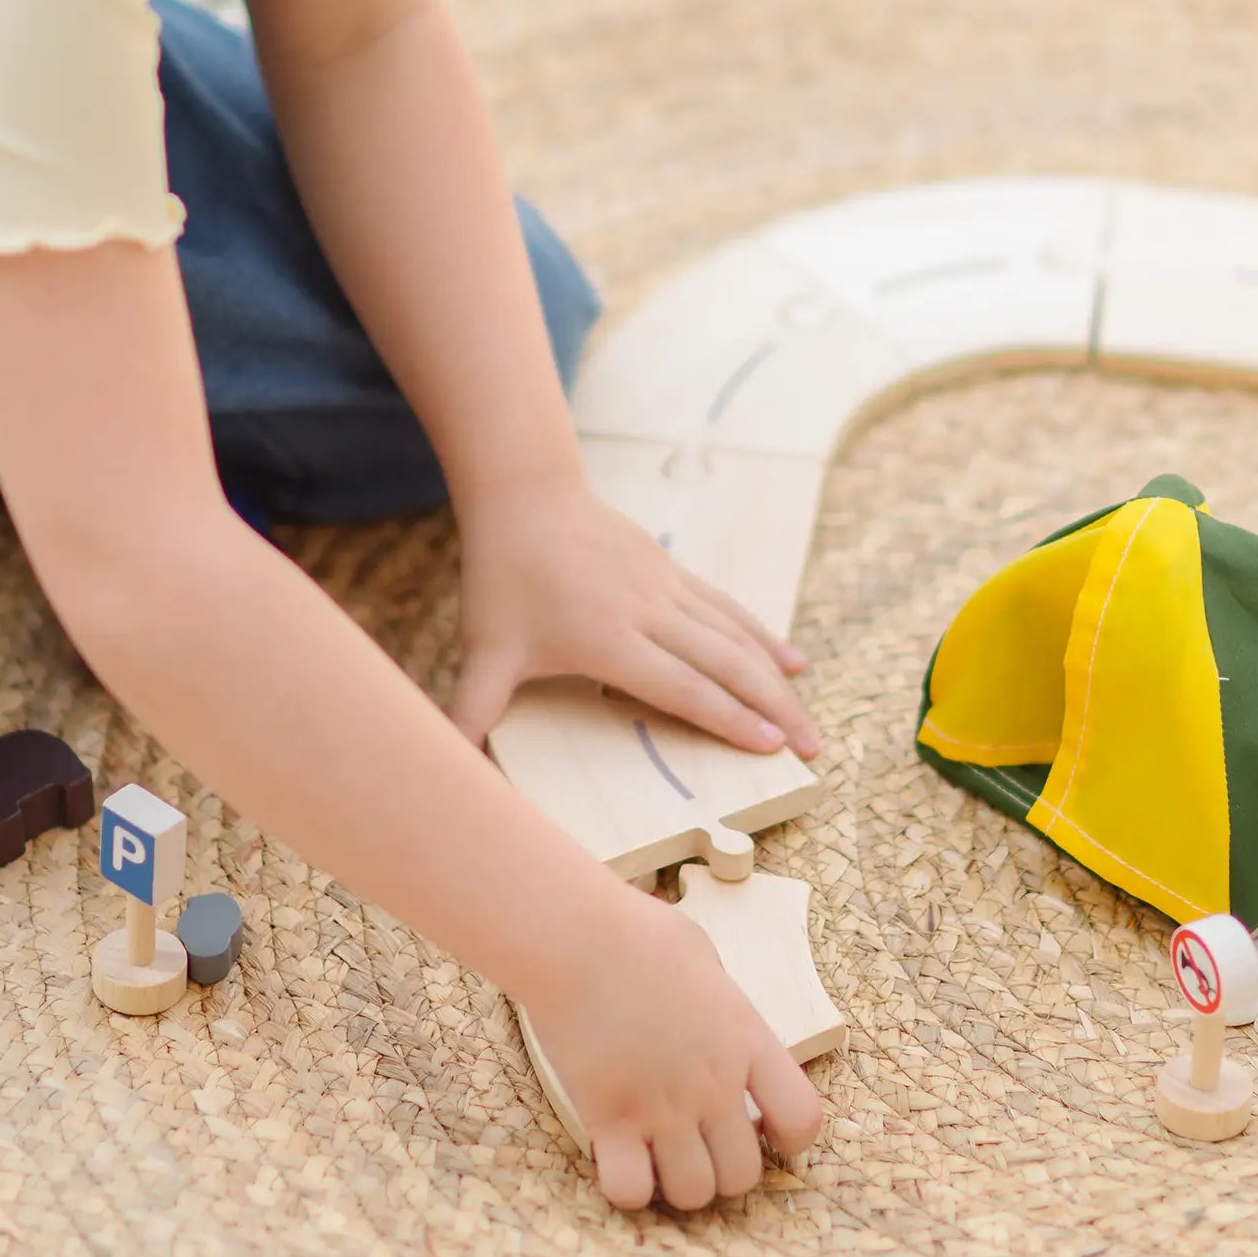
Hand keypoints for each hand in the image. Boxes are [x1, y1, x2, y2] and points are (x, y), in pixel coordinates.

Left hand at [451, 472, 819, 757]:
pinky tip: (789, 659)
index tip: (770, 747)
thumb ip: (471, 710)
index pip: (680, 686)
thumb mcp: (483, 649)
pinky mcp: (672, 571)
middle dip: (773, 708)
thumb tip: (444, 763)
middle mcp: (648, 612)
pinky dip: (761, 635)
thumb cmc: (502, 575)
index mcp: (608, 639)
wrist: (525, 493)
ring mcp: (666, 587)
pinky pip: (727, 608)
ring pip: (735, 636)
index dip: (726, 718)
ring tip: (809, 716)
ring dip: (776, 677)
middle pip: (725, 664)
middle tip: (813, 748)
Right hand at [525, 886, 824, 1208]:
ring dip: (676, 1182)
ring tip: (656, 1153)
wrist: (575, 937)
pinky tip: (616, 1155)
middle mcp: (712, 1083)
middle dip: (722, 1168)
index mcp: (744, 1039)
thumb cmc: (635, 933)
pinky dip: (626, 1185)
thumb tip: (718, 1021)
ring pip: (693, 1193)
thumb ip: (721, 1004)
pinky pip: (630, 1191)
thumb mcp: (703, 959)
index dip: (788, 1138)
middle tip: (697, 1144)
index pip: (801, 1118)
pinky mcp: (609, 1119)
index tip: (762, 1128)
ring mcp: (661, 1106)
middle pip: (743, 1175)